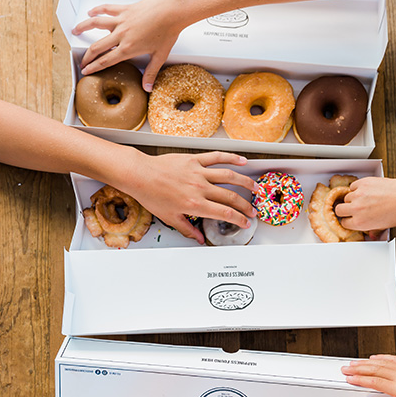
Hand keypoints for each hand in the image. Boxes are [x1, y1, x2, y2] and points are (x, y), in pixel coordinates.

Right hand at [72, 0, 186, 89]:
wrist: (171, 11)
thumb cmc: (167, 31)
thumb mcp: (159, 56)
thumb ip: (151, 73)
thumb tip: (147, 88)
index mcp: (128, 48)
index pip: (105, 61)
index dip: (93, 67)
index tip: (86, 71)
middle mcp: (121, 34)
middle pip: (97, 46)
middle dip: (87, 56)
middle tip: (82, 61)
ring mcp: (121, 20)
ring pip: (96, 24)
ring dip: (83, 27)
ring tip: (75, 31)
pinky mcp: (124, 9)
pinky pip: (106, 9)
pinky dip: (97, 10)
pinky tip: (91, 12)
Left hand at [116, 150, 256, 243]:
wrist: (140, 175)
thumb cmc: (152, 195)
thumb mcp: (169, 218)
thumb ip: (188, 229)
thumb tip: (199, 239)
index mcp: (195, 204)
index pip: (224, 213)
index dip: (238, 219)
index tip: (245, 222)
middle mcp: (200, 188)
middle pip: (231, 197)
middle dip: (245, 205)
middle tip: (253, 210)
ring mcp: (198, 172)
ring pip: (229, 176)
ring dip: (245, 182)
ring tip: (255, 188)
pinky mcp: (195, 159)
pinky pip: (216, 157)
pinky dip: (231, 157)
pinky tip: (242, 160)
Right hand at [334, 175, 395, 233]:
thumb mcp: (385, 226)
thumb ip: (374, 230)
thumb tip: (371, 234)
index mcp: (360, 222)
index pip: (344, 223)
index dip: (348, 220)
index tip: (351, 218)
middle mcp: (357, 209)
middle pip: (339, 210)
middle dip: (345, 210)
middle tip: (352, 208)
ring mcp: (359, 195)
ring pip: (346, 197)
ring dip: (353, 198)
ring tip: (364, 199)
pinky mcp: (363, 183)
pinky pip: (353, 186)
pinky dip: (357, 188)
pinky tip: (366, 191)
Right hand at [341, 354, 395, 396]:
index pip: (375, 381)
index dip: (359, 379)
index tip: (349, 378)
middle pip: (375, 369)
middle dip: (358, 368)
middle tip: (346, 368)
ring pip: (382, 363)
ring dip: (366, 362)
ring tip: (354, 363)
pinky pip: (393, 359)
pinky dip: (381, 357)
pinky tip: (374, 358)